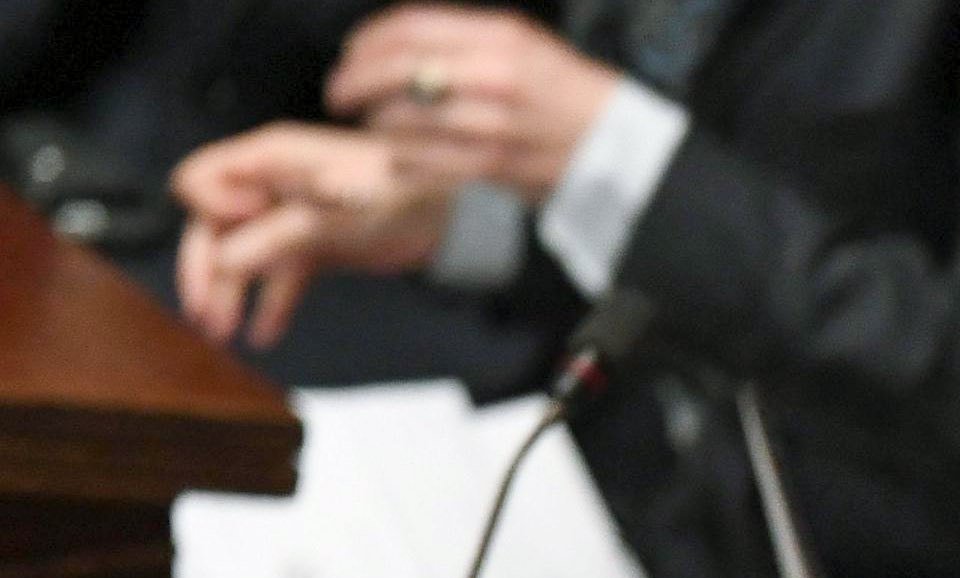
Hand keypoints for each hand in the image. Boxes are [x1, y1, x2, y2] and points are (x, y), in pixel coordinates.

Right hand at [171, 124, 450, 345]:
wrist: (453, 216)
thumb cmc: (400, 197)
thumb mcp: (333, 217)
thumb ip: (277, 236)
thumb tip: (224, 261)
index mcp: (270, 160)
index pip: (202, 180)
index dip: (206, 216)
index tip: (225, 249)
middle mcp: (275, 184)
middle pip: (215, 224)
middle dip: (204, 269)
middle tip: (202, 315)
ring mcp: (294, 215)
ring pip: (246, 255)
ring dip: (231, 293)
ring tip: (223, 334)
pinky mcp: (317, 244)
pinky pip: (282, 275)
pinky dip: (271, 304)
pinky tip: (263, 336)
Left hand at [328, 6, 620, 202]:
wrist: (618, 150)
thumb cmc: (570, 97)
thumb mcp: (525, 45)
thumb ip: (467, 39)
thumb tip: (400, 44)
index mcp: (499, 37)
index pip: (409, 28)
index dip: (367, 41)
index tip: (350, 54)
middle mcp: (492, 75)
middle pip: (396, 70)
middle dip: (354, 82)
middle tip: (338, 93)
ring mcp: (492, 123)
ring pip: (404, 119)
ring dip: (377, 124)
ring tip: (373, 126)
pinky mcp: (492, 165)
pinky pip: (424, 160)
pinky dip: (400, 158)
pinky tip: (397, 156)